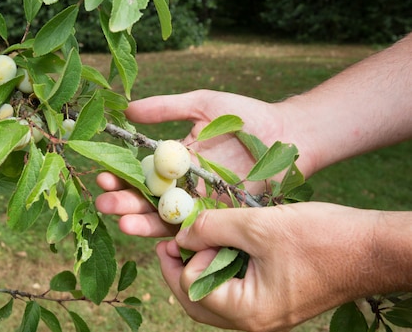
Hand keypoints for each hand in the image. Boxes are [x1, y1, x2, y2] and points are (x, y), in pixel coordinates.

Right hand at [96, 89, 298, 236]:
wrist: (287, 134)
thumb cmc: (246, 116)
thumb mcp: (202, 105)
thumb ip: (167, 108)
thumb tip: (127, 110)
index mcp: (176, 160)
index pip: (141, 172)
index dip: (121, 175)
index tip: (102, 174)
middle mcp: (184, 185)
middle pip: (148, 199)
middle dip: (124, 202)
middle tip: (104, 203)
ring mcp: (201, 203)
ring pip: (166, 217)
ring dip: (142, 222)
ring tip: (122, 222)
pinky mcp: (221, 217)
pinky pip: (194, 228)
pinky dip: (175, 233)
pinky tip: (157, 236)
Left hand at [158, 202, 385, 330]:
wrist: (372, 249)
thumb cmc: (320, 238)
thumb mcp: (257, 225)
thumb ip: (212, 228)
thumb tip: (180, 234)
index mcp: (248, 311)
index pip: (191, 287)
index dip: (184, 255)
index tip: (189, 228)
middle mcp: (254, 321)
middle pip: (197, 302)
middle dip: (179, 270)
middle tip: (173, 240)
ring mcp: (266, 313)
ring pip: (215, 298)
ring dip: (201, 269)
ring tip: (199, 238)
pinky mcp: (276, 300)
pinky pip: (237, 290)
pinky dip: (223, 269)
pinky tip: (225, 244)